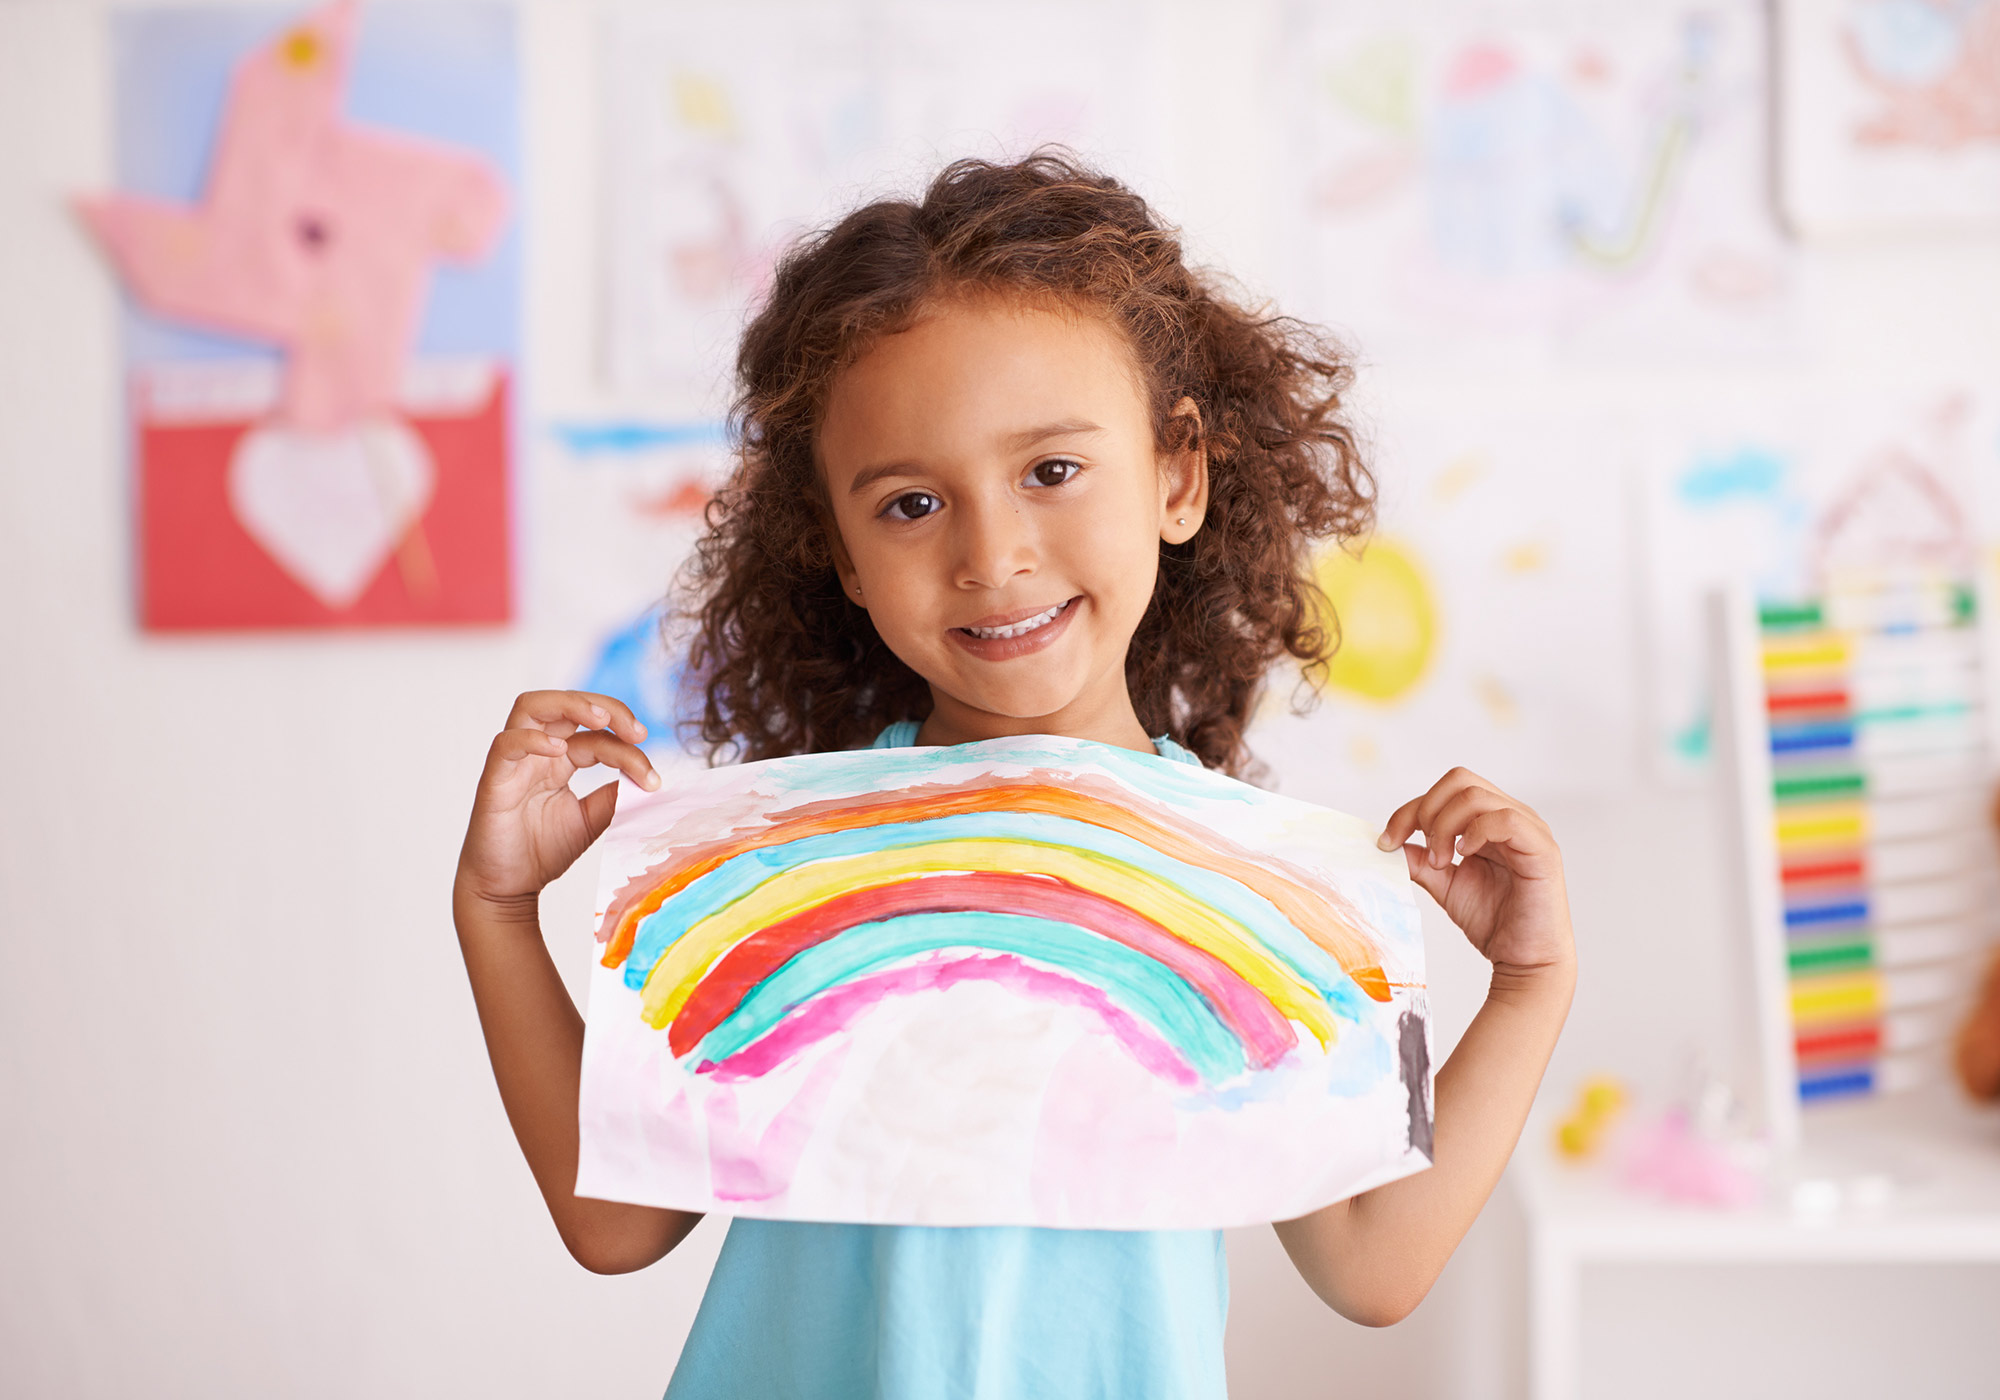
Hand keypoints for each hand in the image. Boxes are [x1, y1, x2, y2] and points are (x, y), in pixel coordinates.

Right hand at [455, 690, 658, 914]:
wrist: (507, 888)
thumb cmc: (542, 851)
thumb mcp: (591, 819)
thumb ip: (614, 796)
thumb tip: (646, 778)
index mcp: (561, 759)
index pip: (596, 735)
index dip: (628, 748)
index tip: (653, 779)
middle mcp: (538, 752)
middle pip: (565, 704)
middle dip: (605, 707)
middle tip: (637, 732)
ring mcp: (514, 762)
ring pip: (531, 707)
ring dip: (569, 704)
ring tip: (601, 719)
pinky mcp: (494, 780)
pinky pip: (506, 744)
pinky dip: (532, 739)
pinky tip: (559, 749)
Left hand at [1377, 768, 1573, 977]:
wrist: (1523, 959)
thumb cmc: (1494, 921)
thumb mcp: (1444, 884)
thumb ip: (1420, 860)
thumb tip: (1388, 843)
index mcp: (1488, 820)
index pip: (1445, 790)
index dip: (1408, 810)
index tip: (1386, 842)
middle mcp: (1510, 816)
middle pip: (1459, 780)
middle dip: (1426, 812)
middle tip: (1422, 852)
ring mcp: (1529, 829)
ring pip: (1476, 796)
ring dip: (1445, 827)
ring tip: (1441, 862)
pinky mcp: (1542, 849)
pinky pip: (1506, 820)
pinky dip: (1475, 832)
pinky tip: (1464, 855)